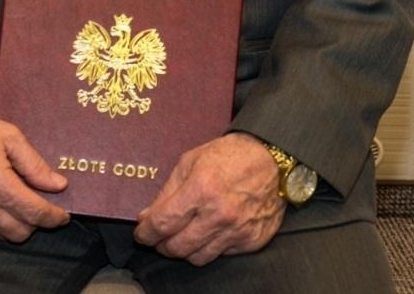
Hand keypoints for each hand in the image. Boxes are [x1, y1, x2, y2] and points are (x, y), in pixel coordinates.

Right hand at [0, 108, 69, 241]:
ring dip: (14, 224)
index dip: (54, 217)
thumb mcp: (7, 136)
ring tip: (14, 203)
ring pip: (2, 236)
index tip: (61, 214)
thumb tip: (57, 185)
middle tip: (37, 205)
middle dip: (35, 222)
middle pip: (21, 232)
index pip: (35, 213)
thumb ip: (34, 163)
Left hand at [134, 132, 285, 265]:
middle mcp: (219, 215)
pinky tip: (206, 234)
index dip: (146, 233)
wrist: (272, 160)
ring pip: (198, 258)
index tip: (141, 234)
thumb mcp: (189, 162)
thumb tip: (148, 216)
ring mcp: (237, 231)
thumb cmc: (228, 155)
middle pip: (177, 247)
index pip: (163, 223)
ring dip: (183, 251)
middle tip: (158, 239)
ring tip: (180, 238)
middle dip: (161, 245)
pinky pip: (221, 255)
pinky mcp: (251, 241)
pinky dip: (209, 248)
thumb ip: (167, 191)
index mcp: (200, 189)